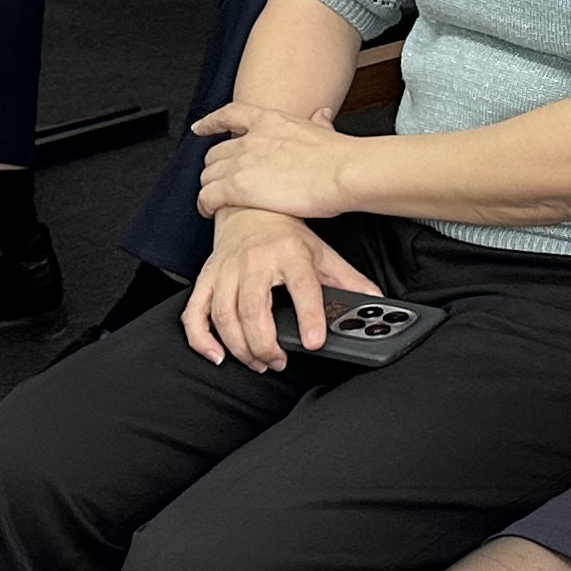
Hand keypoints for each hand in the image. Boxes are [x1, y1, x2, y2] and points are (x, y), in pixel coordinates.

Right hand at [179, 205, 366, 369]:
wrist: (248, 209)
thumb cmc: (286, 236)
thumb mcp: (322, 253)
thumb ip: (348, 280)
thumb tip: (375, 301)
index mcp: (290, 253)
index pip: (301, 286)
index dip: (309, 316)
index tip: (314, 342)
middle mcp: (254, 261)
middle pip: (252, 310)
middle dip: (265, 344)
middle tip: (279, 361)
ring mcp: (226, 270)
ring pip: (224, 316)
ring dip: (239, 347)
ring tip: (259, 362)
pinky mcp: (206, 278)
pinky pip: (194, 313)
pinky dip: (201, 339)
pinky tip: (218, 356)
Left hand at [193, 109, 350, 222]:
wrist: (342, 172)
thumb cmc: (339, 157)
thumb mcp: (324, 130)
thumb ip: (318, 122)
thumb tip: (321, 115)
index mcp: (270, 121)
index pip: (230, 115)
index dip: (211, 122)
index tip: (200, 128)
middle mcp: (250, 139)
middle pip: (215, 152)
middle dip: (214, 168)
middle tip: (219, 181)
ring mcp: (241, 162)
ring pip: (208, 175)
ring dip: (209, 188)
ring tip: (214, 201)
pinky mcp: (237, 188)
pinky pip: (207, 196)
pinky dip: (204, 205)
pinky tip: (209, 211)